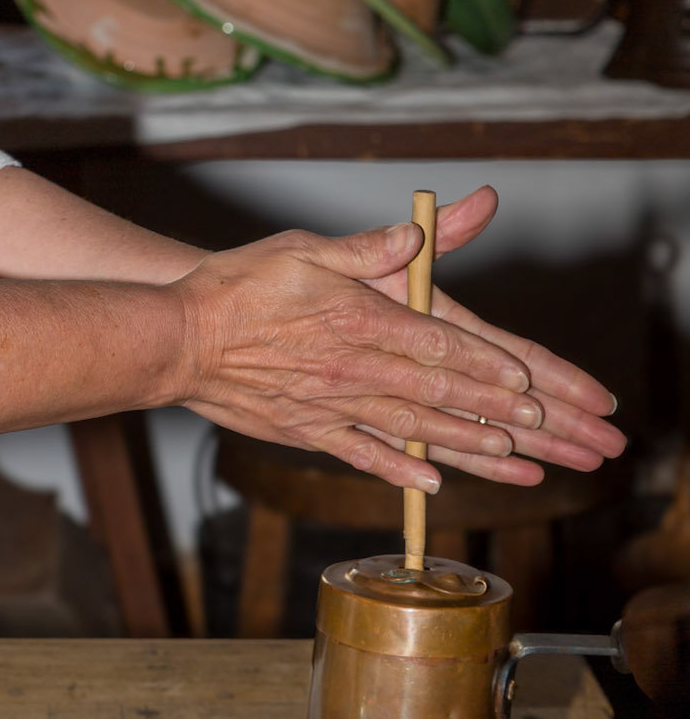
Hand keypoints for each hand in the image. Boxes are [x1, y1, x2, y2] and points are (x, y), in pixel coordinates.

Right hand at [175, 197, 623, 490]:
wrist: (176, 341)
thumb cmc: (236, 286)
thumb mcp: (301, 248)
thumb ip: (364, 248)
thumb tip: (414, 236)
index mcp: (358, 320)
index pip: (438, 345)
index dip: (487, 364)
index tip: (528, 379)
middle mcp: (353, 369)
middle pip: (438, 392)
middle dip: (496, 411)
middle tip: (542, 428)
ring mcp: (331, 405)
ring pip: (412, 429)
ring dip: (464, 445)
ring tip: (510, 459)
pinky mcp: (307, 430)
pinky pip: (363, 455)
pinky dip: (400, 471)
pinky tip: (432, 483)